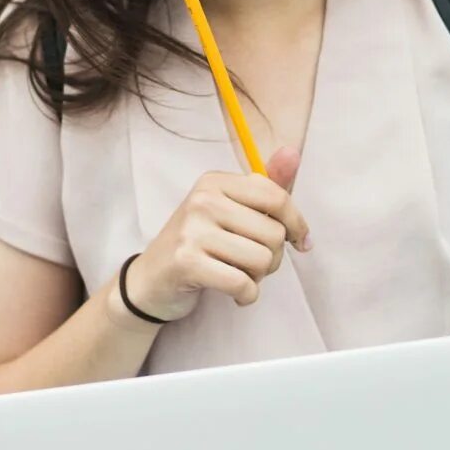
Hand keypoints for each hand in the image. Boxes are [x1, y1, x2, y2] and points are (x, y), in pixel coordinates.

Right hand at [125, 146, 309, 320]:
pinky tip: (236, 294)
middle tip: (253, 265)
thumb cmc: (197, 244)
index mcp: (215, 182)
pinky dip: (247, 295)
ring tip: (240, 276)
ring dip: (259, 278)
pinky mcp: (187, 262)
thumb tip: (293, 153)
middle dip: (273, 258)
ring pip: (262, 260)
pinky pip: (242, 283)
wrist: (149, 280)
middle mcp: (203, 200)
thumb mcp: (229, 209)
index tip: (300, 242)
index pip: (276, 198)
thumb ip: (264, 187)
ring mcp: (192, 230)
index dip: (297, 224)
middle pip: (274, 233)